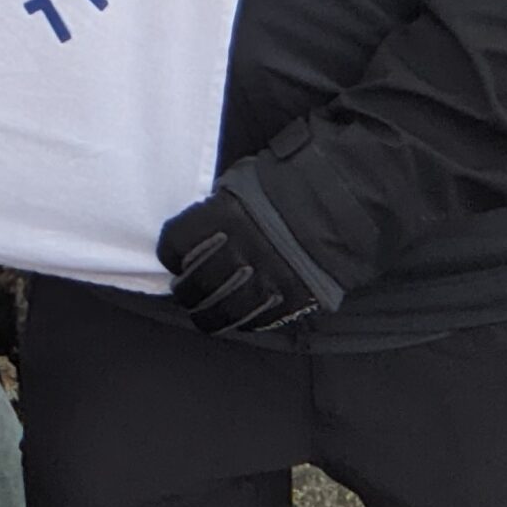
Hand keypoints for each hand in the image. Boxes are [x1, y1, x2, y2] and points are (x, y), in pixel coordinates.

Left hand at [156, 189, 318, 333]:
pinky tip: (237, 316)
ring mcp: (266, 280)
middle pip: (195, 284)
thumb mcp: (238, 184)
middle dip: (186, 290)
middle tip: (185, 290)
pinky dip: (242, 322)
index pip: (174, 244)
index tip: (174, 257)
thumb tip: (195, 230)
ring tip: (204, 311)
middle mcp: (241, 252)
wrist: (336, 207)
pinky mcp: (290, 301)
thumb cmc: (279, 190)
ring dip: (208, 315)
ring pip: (223, 312)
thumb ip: (213, 209)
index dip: (171, 253)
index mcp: (223, 216)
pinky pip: (256, 321)